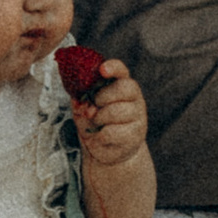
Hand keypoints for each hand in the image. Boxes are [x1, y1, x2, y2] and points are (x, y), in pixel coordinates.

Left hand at [68, 55, 147, 169]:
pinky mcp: (136, 134)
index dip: (113, 67)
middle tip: (92, 108)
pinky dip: (101, 136)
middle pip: (122, 88)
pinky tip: (101, 137)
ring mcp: (138, 115)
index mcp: (121, 84)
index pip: (121, 70)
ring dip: (99, 119)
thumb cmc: (95, 123)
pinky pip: (113, 132)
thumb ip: (81, 98)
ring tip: (96, 123)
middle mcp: (134, 97)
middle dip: (101, 98)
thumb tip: (79, 98)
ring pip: (115, 111)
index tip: (102, 70)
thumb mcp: (83, 107)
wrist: (105, 149)